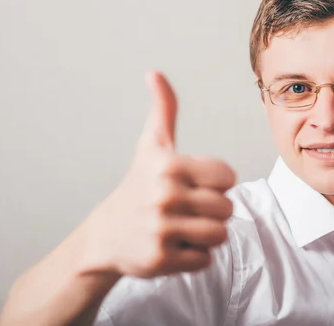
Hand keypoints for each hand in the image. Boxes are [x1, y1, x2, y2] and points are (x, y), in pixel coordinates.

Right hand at [82, 71, 235, 278]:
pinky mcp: (160, 260)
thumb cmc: (137, 186)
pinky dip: (194, 256)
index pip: (228, 178)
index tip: (195, 185)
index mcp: (169, 165)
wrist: (105, 236)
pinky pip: (205, 260)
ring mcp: (161, 230)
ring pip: (220, 235)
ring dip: (206, 235)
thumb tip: (155, 73)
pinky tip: (174, 246)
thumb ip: (163, 109)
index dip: (217, 184)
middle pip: (227, 209)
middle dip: (212, 211)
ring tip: (183, 228)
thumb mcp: (151, 146)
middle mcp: (164, 196)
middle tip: (187, 210)